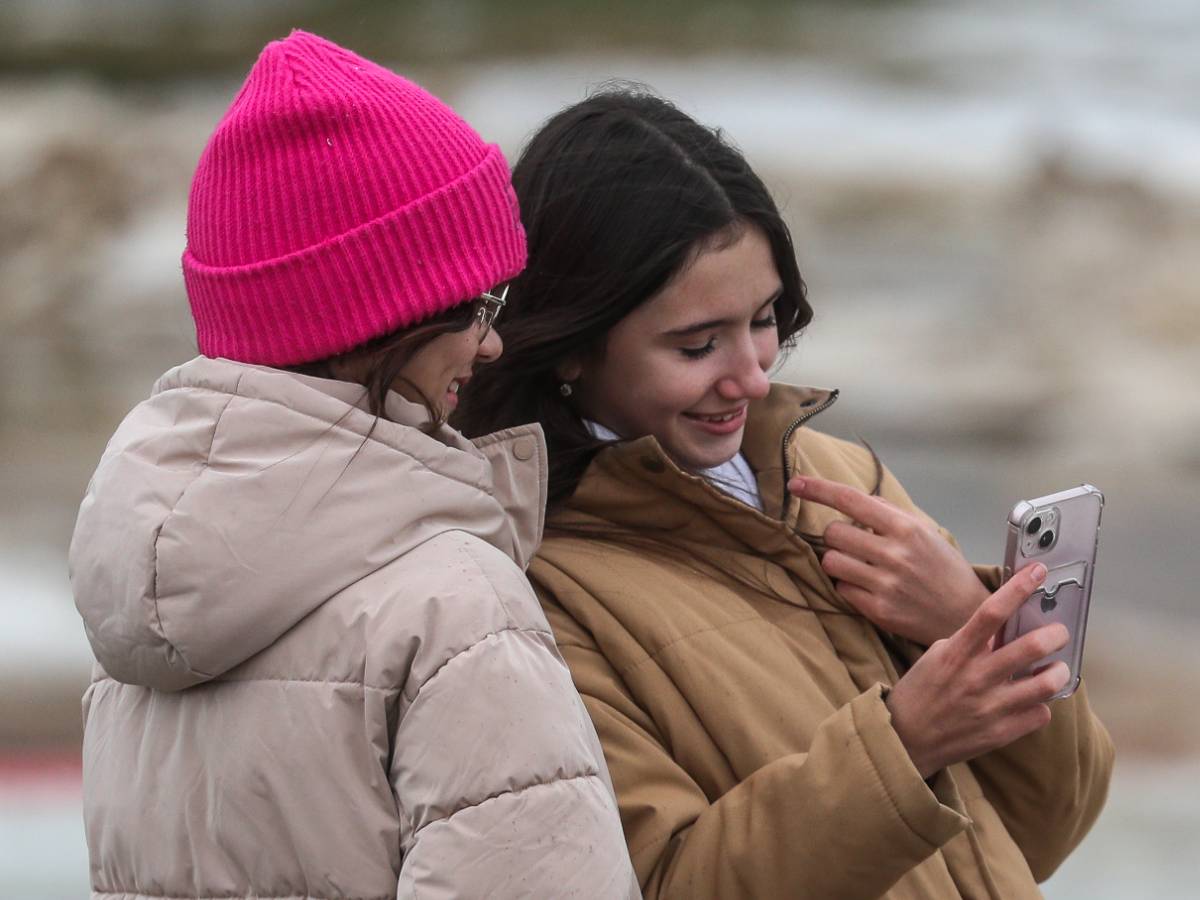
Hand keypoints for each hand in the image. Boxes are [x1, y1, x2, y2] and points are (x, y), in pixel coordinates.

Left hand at [788, 476, 990, 644]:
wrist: (966, 616)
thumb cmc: (943, 569)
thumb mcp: (925, 533)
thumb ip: (890, 514)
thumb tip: (858, 500)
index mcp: (906, 528)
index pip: (851, 500)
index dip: (818, 490)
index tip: (796, 484)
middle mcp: (894, 553)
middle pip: (833, 533)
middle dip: (837, 537)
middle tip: (857, 545)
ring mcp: (885, 584)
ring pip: (831, 561)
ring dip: (838, 562)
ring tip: (861, 567)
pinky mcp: (878, 610)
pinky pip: (841, 589)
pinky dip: (848, 586)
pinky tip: (869, 588)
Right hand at [886, 563, 1069, 777]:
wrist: (905, 739)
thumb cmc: (920, 692)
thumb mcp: (937, 657)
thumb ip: (969, 643)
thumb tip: (1003, 629)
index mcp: (956, 653)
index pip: (991, 613)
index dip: (1017, 589)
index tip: (1038, 573)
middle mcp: (975, 677)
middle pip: (1029, 647)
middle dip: (1054, 635)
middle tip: (1060, 632)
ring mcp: (989, 707)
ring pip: (1044, 685)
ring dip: (1058, 673)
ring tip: (1056, 669)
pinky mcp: (1000, 733)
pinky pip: (1039, 715)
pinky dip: (1041, 706)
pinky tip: (1033, 702)